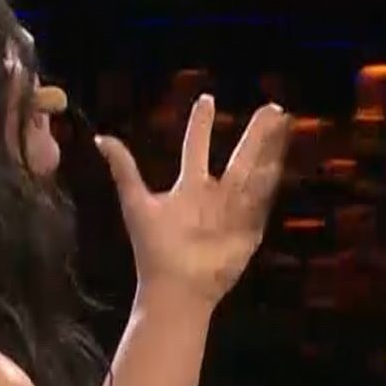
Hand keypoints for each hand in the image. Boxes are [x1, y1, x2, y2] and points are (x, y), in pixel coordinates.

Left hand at [96, 95, 290, 310]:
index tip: (207, 99)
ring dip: (270, 150)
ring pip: (256, 173)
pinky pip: (262, 202)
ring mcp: (235, 211)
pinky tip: (281, 161)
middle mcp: (215, 195)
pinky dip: (271, 181)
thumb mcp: (136, 203)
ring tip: (284, 124)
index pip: (196, 147)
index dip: (201, 124)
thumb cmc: (154, 248)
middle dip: (256, 134)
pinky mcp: (250, 229)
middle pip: (240, 156)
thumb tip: (100, 138)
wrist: (174, 287)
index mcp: (189, 187)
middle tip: (273, 108)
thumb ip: (124, 170)